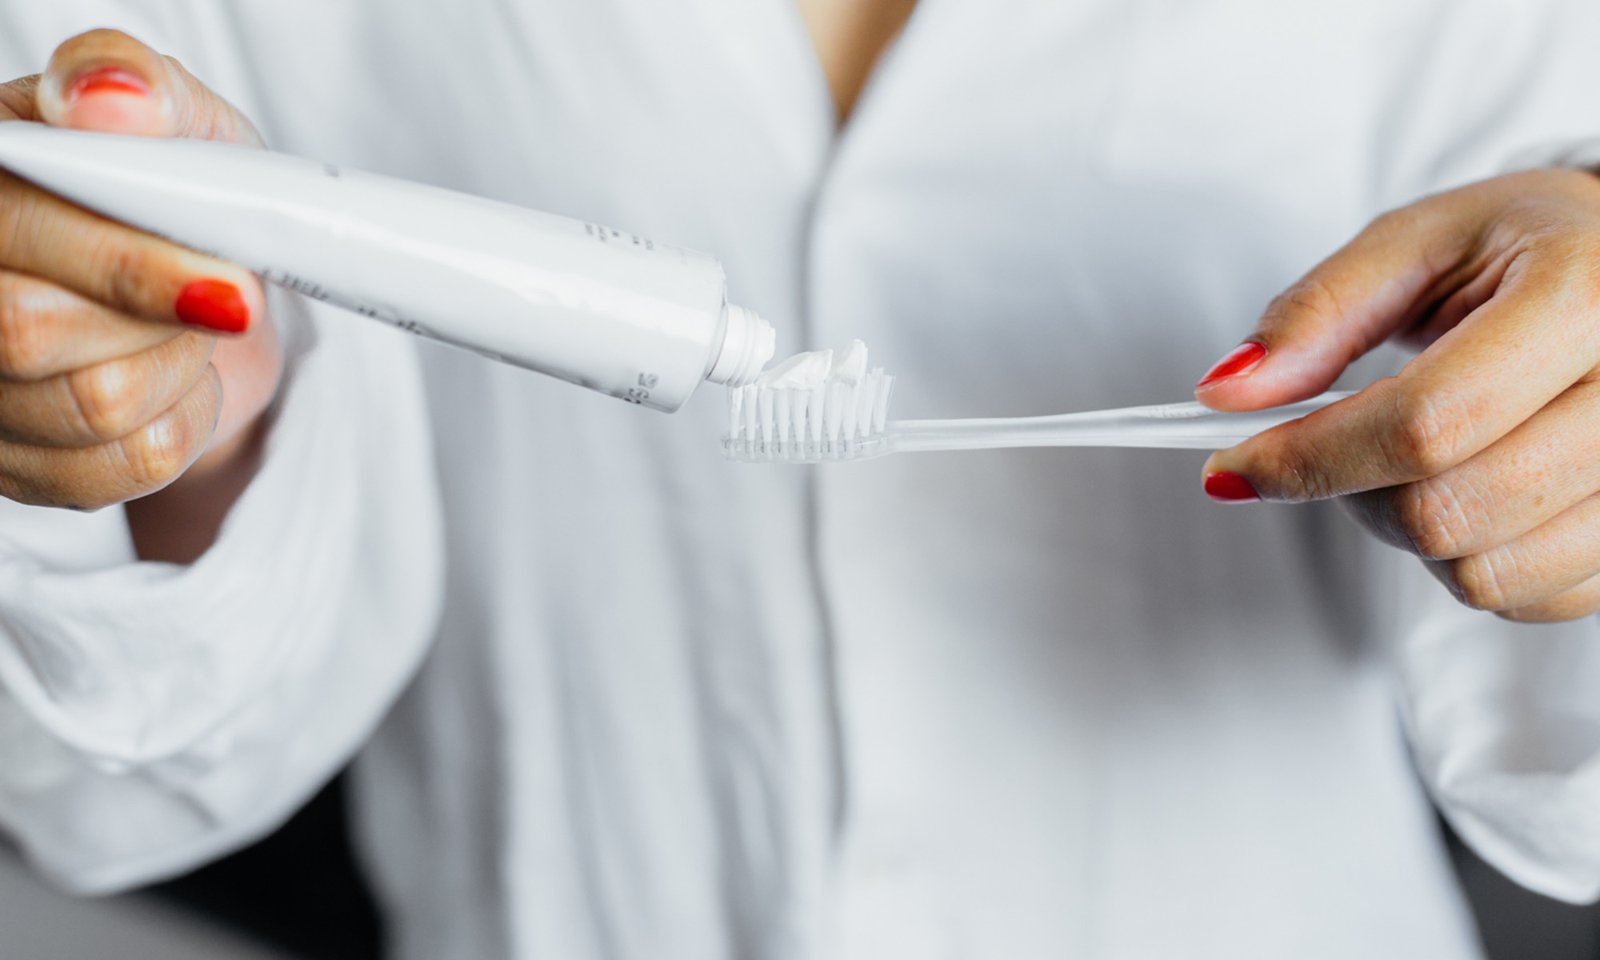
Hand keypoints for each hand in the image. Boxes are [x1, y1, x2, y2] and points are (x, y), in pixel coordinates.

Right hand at [0, 29, 281, 514]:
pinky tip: (174, 384)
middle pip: (30, 336)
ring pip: (93, 410)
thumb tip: (108, 97)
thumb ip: (140, 88)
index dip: (127, 264)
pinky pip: (123, 469)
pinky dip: (181, 426)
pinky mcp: (21, 464)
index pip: (19, 236)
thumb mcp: (182, 122)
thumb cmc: (178, 195)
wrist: (212, 291)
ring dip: (179, 370)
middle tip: (217, 292)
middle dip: (161, 319)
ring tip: (185, 330)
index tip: (226, 282)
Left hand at [1194, 166, 1599, 622]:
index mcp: (1584, 297)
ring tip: (1408, 461)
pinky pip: (1530, 598)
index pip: (1426, 422)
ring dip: (1407, 534)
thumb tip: (1229, 392)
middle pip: (1448, 511)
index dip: (1310, 456)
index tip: (1236, 463)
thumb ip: (1316, 314)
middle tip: (1325, 452)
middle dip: (1350, 495)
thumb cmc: (1524, 248)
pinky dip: (1468, 562)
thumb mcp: (1415, 243)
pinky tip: (1465, 491)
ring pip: (1485, 574)